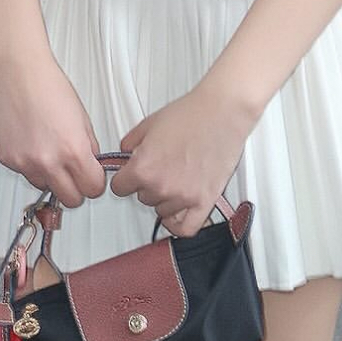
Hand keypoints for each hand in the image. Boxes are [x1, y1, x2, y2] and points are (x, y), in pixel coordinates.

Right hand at [0, 56, 106, 208]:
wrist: (19, 72)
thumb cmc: (49, 86)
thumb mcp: (82, 117)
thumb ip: (88, 147)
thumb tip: (92, 166)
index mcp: (73, 150)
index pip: (92, 190)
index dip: (94, 183)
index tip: (91, 176)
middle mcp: (48, 161)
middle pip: (70, 199)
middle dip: (75, 188)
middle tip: (74, 173)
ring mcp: (25, 163)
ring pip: (45, 188)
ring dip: (51, 177)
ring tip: (49, 151)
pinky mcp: (7, 160)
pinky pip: (25, 174)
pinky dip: (30, 165)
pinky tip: (33, 143)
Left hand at [109, 83, 252, 238]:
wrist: (221, 112)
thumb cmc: (191, 114)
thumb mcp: (149, 123)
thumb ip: (131, 142)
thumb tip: (125, 153)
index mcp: (144, 167)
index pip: (119, 188)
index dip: (124, 177)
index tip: (130, 174)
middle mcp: (161, 186)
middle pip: (142, 198)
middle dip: (148, 183)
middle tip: (160, 167)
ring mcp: (183, 197)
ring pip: (161, 210)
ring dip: (164, 198)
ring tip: (174, 178)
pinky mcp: (204, 202)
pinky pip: (186, 228)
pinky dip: (178, 223)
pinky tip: (178, 211)